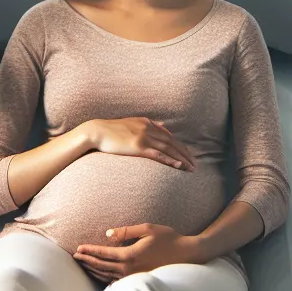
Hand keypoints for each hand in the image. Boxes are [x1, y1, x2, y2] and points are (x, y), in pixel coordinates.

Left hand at [74, 224, 202, 281]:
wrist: (186, 255)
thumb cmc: (169, 239)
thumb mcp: (148, 229)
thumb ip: (126, 231)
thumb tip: (108, 234)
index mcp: (130, 255)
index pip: (103, 254)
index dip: (89, 251)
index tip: (78, 248)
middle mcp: (129, 269)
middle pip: (102, 266)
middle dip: (87, 261)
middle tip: (75, 256)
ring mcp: (133, 277)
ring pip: (107, 275)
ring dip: (94, 270)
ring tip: (84, 264)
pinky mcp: (138, 281)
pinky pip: (117, 281)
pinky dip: (105, 278)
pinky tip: (100, 276)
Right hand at [77, 118, 196, 170]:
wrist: (96, 132)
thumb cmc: (111, 130)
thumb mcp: (132, 123)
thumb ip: (147, 124)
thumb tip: (162, 125)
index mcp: (147, 123)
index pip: (169, 136)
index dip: (180, 146)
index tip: (188, 154)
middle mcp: (148, 128)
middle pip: (173, 142)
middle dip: (185, 153)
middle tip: (195, 164)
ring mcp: (144, 137)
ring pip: (168, 149)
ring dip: (181, 158)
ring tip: (191, 168)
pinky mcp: (138, 147)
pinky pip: (158, 154)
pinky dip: (170, 160)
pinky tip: (178, 165)